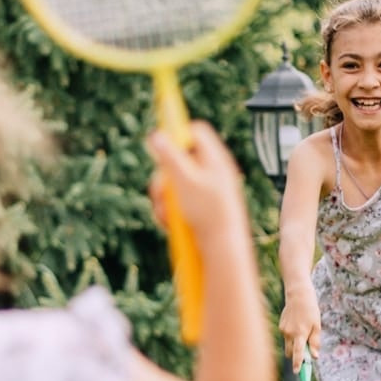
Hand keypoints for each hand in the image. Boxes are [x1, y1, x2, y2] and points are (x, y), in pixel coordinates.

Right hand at [147, 123, 248, 245]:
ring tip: (167, 214)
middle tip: (161, 190)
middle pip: (180, 159)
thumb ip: (170, 157)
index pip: (196, 131)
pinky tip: (169, 224)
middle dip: (164, 176)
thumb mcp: (184, 181)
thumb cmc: (208, 213)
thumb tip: (156, 134)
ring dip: (164, 198)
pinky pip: (178, 201)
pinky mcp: (200, 207)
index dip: (177, 135)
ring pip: (175, 183)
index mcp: (215, 159)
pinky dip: (170, 211)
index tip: (161, 147)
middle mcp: (212, 172)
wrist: (223, 248)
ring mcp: (206, 190)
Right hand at [279, 287, 320, 369]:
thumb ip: (315, 342)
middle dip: (295, 355)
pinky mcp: (280, 326)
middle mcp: (289, 334)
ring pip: (288, 344)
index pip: (298, 353)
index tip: (296, 372)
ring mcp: (283, 330)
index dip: (297, 364)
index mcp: (300, 334)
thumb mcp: (316, 326)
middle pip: (290, 352)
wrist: (298, 296)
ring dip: (294, 344)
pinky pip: (286, 337)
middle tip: (305, 350)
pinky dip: (291, 336)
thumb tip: (314, 357)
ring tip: (302, 330)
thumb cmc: (310, 311)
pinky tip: (297, 324)